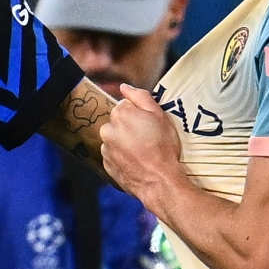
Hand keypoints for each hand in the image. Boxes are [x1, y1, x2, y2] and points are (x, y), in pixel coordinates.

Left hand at [99, 86, 182, 203]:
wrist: (159, 180)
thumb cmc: (163, 148)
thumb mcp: (159, 115)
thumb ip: (140, 97)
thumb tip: (124, 87)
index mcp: (120, 113)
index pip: (126, 106)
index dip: (140, 115)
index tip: (150, 125)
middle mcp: (108, 129)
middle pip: (119, 122)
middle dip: (131, 128)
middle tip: (148, 140)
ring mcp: (106, 148)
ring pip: (116, 139)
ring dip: (126, 143)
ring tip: (143, 153)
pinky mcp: (107, 164)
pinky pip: (114, 155)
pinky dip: (123, 157)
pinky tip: (137, 161)